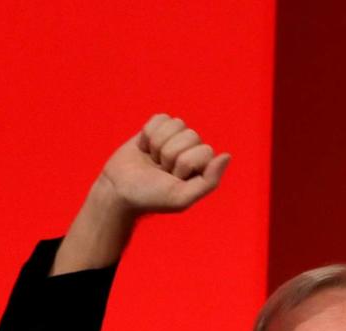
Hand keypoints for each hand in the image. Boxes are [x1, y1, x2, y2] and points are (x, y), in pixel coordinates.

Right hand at [96, 114, 230, 215]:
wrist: (119, 191)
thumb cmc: (152, 197)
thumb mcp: (182, 197)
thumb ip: (209, 180)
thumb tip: (226, 155)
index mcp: (204, 167)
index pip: (204, 151)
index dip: (184, 165)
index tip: (173, 179)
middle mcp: (193, 150)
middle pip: (191, 135)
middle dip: (170, 154)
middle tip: (160, 171)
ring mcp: (175, 138)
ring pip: (176, 124)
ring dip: (158, 143)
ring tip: (153, 160)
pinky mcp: (157, 129)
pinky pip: (160, 118)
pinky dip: (148, 133)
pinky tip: (145, 149)